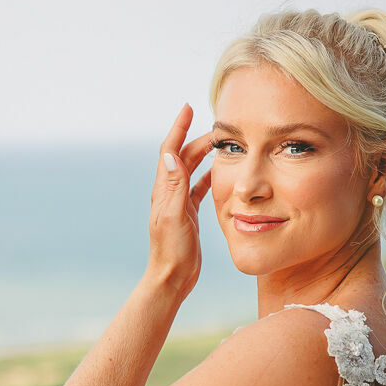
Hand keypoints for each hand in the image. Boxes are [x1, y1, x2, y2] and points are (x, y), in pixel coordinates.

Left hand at [148, 103, 212, 300]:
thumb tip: (171, 154)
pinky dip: (209, 177)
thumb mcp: (174, 217)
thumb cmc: (171, 251)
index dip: (178, 128)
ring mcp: (178, 204)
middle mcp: (169, 193)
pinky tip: (221, 172)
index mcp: (163, 191)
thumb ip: (174, 187)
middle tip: (218, 126)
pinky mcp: (188, 215)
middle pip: (183, 157)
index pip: (169, 151)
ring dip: (204, 155)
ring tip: (222, 143)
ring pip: (192, 171)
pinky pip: (199, 189)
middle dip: (197, 138)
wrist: (172, 278)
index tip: (187, 108)